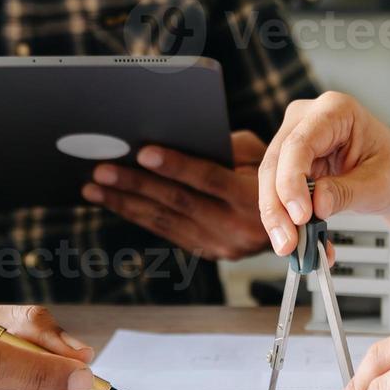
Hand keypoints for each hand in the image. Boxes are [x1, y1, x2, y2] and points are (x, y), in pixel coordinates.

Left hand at [81, 131, 269, 259]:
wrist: (295, 224)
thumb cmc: (275, 176)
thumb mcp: (262, 156)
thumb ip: (228, 147)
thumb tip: (187, 137)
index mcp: (255, 199)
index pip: (208, 179)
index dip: (175, 165)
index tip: (143, 152)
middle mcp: (238, 227)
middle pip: (178, 202)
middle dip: (136, 184)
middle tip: (102, 169)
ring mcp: (222, 245)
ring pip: (165, 221)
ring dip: (125, 203)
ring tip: (94, 187)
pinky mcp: (209, 252)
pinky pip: (166, 232)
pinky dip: (137, 215)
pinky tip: (113, 202)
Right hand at [259, 92, 389, 254]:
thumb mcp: (379, 183)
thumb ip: (346, 192)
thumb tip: (317, 205)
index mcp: (334, 110)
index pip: (299, 143)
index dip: (292, 181)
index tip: (301, 215)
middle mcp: (308, 120)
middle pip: (276, 162)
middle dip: (278, 206)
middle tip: (287, 241)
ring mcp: (296, 141)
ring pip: (270, 181)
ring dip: (279, 217)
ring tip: (291, 247)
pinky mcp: (292, 166)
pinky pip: (280, 194)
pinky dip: (288, 221)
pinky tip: (301, 242)